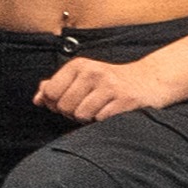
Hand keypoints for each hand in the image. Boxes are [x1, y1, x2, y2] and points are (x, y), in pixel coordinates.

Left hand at [33, 54, 184, 121]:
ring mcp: (110, 86)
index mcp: (79, 65)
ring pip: (81, 115)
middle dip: (73, 113)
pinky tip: (112, 112)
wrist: (150, 80)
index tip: (70, 102)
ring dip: (89, 119)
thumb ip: (57, 86)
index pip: (51, 93)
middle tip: (89, 106)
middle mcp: (93, 72)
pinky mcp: (125, 100)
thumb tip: (37, 99)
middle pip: (65, 107)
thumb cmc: (110, 82)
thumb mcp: (82, 77)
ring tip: (101, 108)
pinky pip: (101, 120)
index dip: (56, 104)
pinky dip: (104, 121)